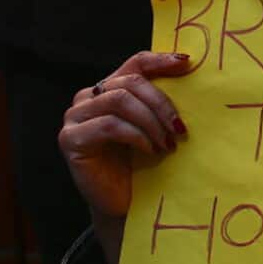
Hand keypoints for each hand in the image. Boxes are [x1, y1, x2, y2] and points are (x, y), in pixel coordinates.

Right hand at [58, 51, 193, 220]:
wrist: (125, 203)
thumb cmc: (144, 163)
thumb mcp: (156, 125)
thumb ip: (162, 101)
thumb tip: (192, 73)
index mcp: (110, 87)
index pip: (136, 63)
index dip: (160, 60)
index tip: (187, 64)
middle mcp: (88, 97)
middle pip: (131, 82)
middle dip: (161, 103)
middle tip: (180, 128)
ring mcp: (75, 117)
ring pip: (120, 100)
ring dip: (151, 121)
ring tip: (168, 143)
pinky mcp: (70, 138)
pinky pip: (109, 125)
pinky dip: (136, 136)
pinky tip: (150, 150)